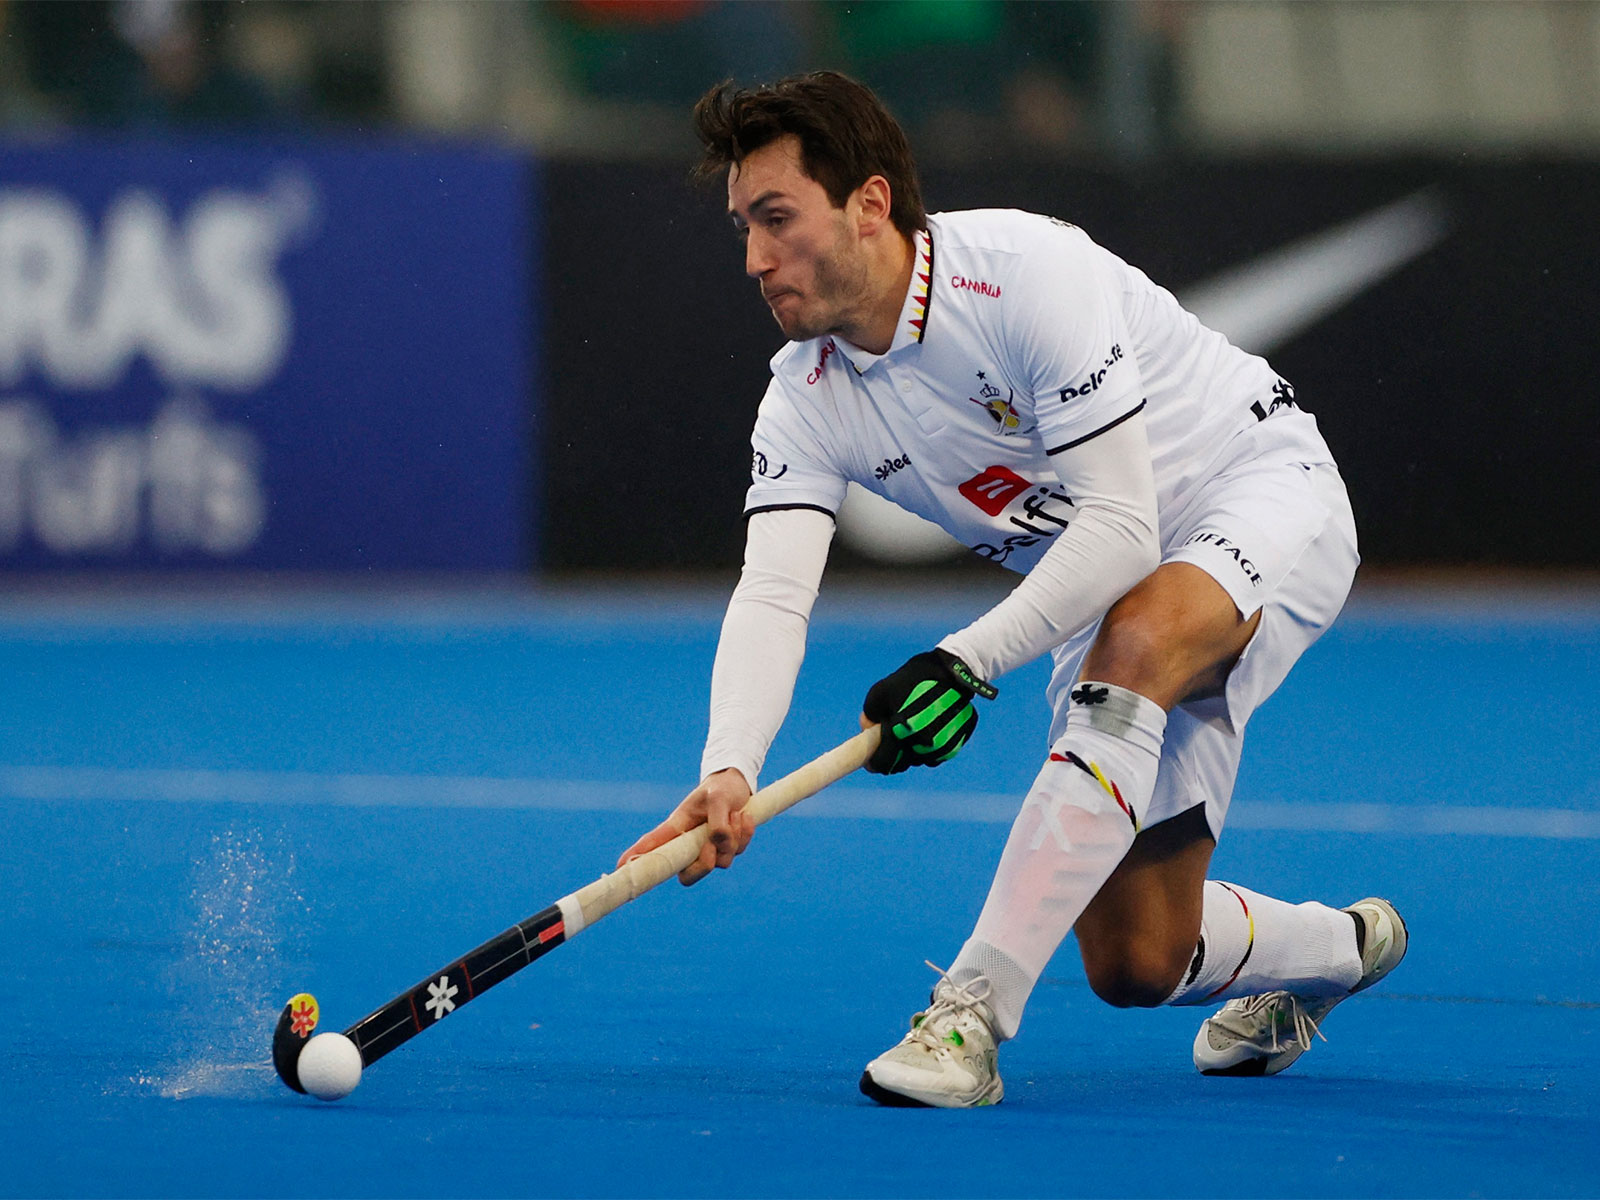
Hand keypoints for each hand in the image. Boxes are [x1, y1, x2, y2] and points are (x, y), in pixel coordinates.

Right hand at [615, 768, 755, 885]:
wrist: (739, 784)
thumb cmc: (720, 788)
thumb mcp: (718, 798)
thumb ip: (718, 823)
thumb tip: (718, 845)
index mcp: (677, 828)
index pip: (652, 846)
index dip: (636, 858)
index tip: (620, 868)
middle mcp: (689, 844)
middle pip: (688, 875)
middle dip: (705, 864)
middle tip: (714, 842)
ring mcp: (708, 848)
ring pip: (720, 862)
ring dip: (733, 838)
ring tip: (734, 813)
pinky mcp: (726, 848)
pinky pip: (737, 853)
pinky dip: (745, 835)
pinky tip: (744, 816)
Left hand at [860, 649, 996, 773]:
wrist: (950, 670)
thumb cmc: (911, 680)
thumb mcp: (880, 692)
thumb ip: (869, 716)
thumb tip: (868, 732)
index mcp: (901, 732)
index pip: (883, 763)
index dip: (875, 763)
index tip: (871, 759)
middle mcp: (923, 743)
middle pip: (903, 763)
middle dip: (895, 754)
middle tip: (894, 737)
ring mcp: (942, 745)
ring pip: (922, 759)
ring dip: (914, 749)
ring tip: (914, 727)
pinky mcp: (957, 742)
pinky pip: (939, 753)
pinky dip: (931, 746)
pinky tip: (930, 727)